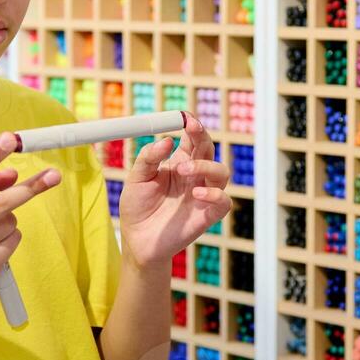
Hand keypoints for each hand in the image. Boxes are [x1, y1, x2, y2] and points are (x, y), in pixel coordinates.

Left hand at [119, 113, 230, 268]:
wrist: (137, 241)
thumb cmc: (137, 207)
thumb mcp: (136, 178)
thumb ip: (148, 158)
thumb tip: (165, 140)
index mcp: (179, 162)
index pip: (192, 138)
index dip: (192, 125)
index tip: (184, 118)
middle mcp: (194, 176)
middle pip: (209, 149)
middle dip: (202, 136)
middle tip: (189, 129)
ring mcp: (203, 195)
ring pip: (221, 172)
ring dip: (205, 165)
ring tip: (183, 170)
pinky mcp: (207, 215)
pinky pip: (224, 201)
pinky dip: (215, 194)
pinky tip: (197, 193)